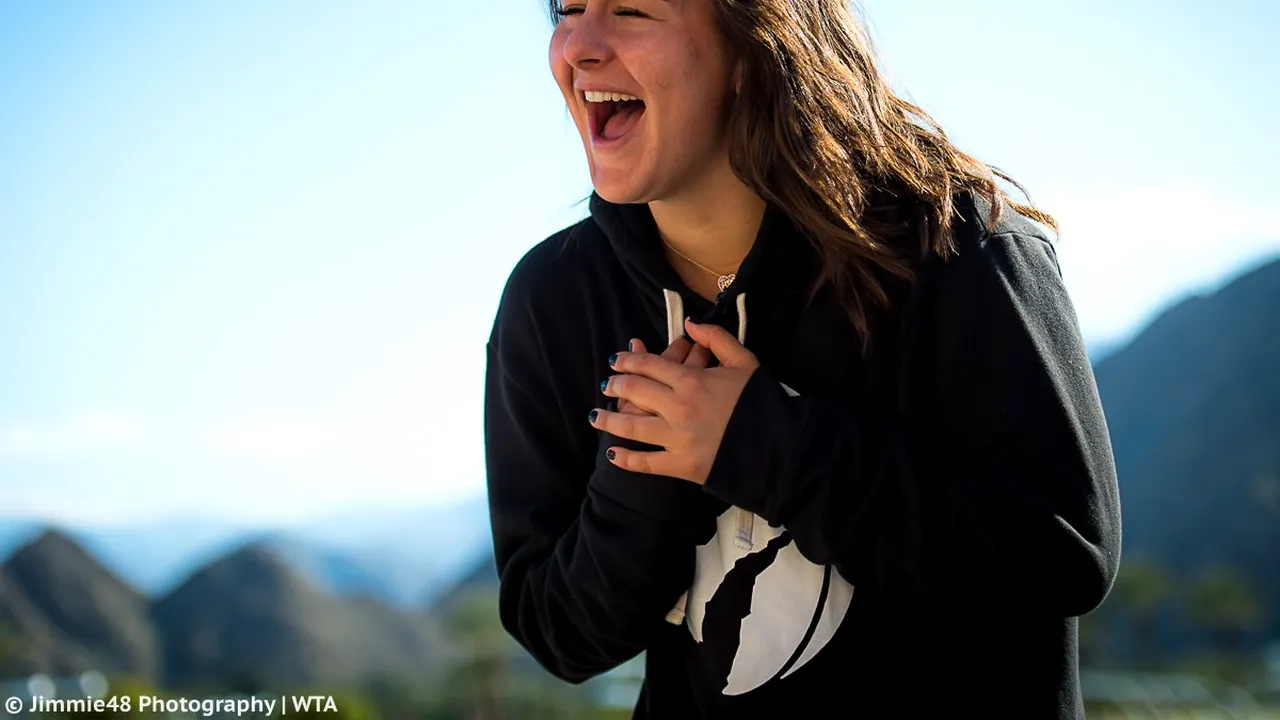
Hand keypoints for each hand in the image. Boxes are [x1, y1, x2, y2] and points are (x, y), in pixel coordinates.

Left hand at [590, 318, 759, 484]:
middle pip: (635, 392)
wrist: (779, 446)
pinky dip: (627, 459)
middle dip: (617, 386)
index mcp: (692, 380)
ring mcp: (676, 438)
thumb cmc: (762, 401)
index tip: (616, 360)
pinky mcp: (681, 465)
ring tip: (595, 417)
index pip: (650, 365)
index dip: (629, 361)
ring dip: (609, 420)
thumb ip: (716, 338)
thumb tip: (689, 324)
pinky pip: (646, 463)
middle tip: (607, 384)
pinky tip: (613, 454)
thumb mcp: (745, 361)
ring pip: (632, 426)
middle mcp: (677, 408)